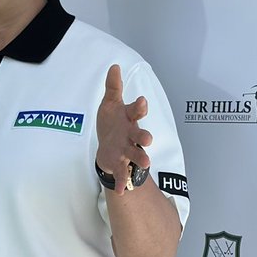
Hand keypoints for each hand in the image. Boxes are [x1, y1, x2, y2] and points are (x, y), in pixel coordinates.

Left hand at [95, 64, 152, 193]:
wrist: (107, 145)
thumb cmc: (112, 123)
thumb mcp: (110, 103)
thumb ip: (113, 87)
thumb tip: (114, 67)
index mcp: (128, 118)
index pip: (136, 110)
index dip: (139, 106)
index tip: (142, 102)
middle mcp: (131, 135)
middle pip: (140, 135)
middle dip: (144, 136)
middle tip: (148, 139)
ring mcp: (127, 150)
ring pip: (136, 154)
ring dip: (141, 158)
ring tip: (146, 163)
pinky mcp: (120, 164)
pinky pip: (124, 173)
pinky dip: (124, 182)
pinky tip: (122, 190)